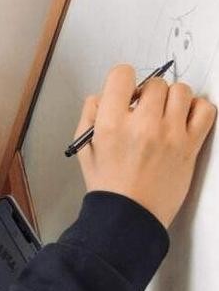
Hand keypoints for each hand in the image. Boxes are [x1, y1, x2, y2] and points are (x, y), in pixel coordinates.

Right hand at [75, 64, 215, 227]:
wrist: (129, 215)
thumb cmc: (109, 186)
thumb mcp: (85, 149)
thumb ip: (89, 117)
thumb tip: (100, 97)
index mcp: (111, 124)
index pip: (122, 75)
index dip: (123, 80)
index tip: (126, 91)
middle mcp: (141, 125)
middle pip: (155, 83)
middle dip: (149, 93)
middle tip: (145, 109)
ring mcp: (169, 134)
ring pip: (181, 91)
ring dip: (173, 99)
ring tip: (166, 114)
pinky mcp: (190, 145)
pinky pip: (205, 110)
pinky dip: (198, 108)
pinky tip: (184, 119)